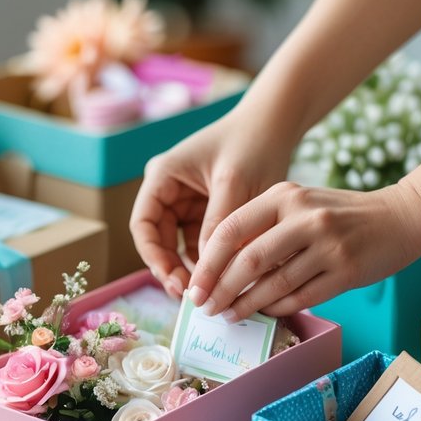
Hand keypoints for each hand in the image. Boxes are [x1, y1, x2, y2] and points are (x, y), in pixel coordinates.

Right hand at [129, 112, 291, 296]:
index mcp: (162, 176)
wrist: (278, 123)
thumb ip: (217, 230)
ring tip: (212, 292)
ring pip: (180, 246)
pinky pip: (201, 242)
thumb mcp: (234, 187)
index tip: (175, 282)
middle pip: (159, 240)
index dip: (154, 258)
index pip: (143, 226)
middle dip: (173, 269)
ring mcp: (186, 201)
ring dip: (193, 269)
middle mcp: (168, 190)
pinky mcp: (206, 210)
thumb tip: (206, 276)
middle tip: (194, 296)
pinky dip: (211, 260)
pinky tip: (225, 278)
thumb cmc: (253, 143)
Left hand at [187, 180, 420, 319]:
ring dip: (246, 305)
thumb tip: (220, 268)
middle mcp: (306, 217)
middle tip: (206, 307)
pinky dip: (278, 308)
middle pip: (249, 261)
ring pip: (274, 284)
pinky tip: (263, 313)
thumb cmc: (340, 215)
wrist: (401, 217)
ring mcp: (328, 245)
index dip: (207, 262)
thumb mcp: (299, 205)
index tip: (195, 285)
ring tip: (229, 316)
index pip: (232, 229)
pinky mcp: (346, 271)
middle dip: (221, 290)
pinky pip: (301, 297)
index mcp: (286, 195)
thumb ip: (264, 228)